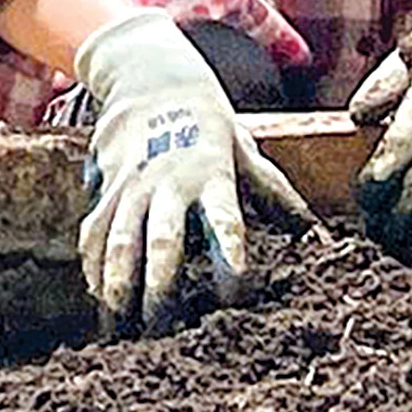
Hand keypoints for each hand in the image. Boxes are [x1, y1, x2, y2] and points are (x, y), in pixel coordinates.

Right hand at [73, 10, 313, 332]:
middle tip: (161, 332)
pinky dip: (94, 269)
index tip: (235, 293)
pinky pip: (94, 234)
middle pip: (162, 240)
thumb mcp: (248, 153)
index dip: (230, 255)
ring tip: (120, 331)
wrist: (151, 80)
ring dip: (119, 287)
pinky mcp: (105, 191)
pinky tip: (100, 303)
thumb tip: (317, 237)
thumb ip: (277, 197)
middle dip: (160, 287)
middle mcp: (169, 182)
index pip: (225, 220)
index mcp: (212, 174)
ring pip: (120, 242)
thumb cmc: (210, 126)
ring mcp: (132, 187)